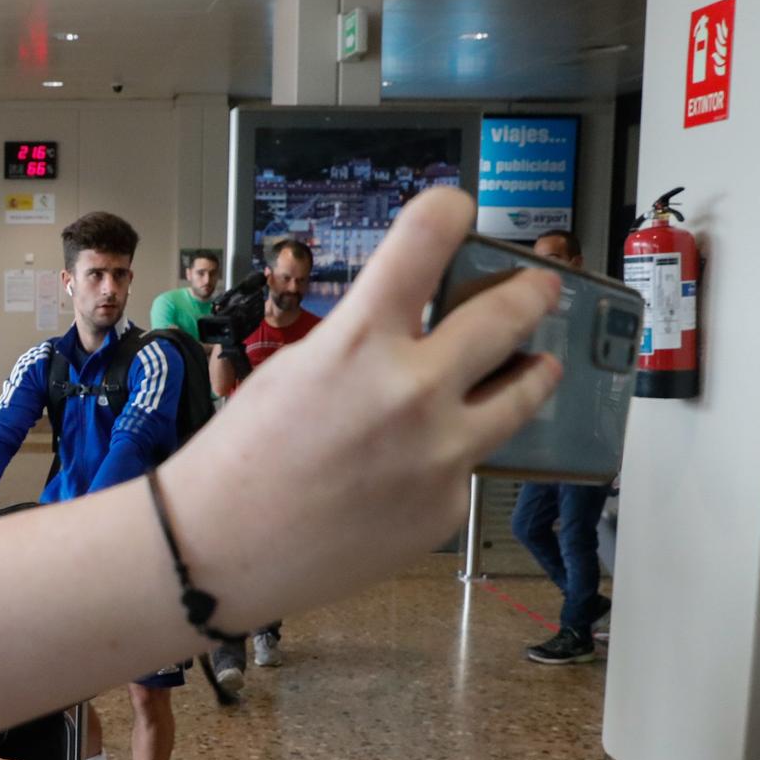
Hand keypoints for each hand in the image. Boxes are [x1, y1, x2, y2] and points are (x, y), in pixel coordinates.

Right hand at [161, 187, 560, 632]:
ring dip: (532, 371)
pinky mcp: (448, 506)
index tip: (459, 210)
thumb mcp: (296, 369)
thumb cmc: (241, 461)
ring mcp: (440, 453)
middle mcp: (410, 390)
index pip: (427, 237)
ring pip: (523, 394)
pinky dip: (452, 457)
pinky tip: (413, 468)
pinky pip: (470, 464)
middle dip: (530, 293)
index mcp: (358, 341)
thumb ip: (365, 340)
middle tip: (538, 289)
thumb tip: (420, 324)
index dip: (449, 210)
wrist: (221, 550)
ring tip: (537, 366)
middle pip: (509, 314)